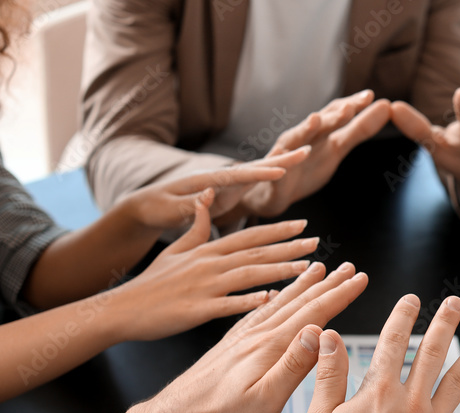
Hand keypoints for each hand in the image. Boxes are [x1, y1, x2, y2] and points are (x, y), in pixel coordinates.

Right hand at [109, 194, 321, 340]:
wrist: (121, 308)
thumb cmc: (151, 283)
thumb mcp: (174, 251)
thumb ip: (196, 228)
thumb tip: (208, 198)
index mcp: (206, 250)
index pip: (249, 236)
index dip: (277, 230)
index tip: (303, 225)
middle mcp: (209, 264)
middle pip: (256, 252)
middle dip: (289, 246)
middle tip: (318, 242)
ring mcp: (204, 286)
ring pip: (248, 274)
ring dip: (279, 270)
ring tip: (306, 268)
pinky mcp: (197, 309)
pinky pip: (228, 305)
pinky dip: (250, 301)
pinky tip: (273, 299)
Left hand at [114, 157, 302, 229]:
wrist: (147, 206)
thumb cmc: (155, 209)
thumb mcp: (169, 209)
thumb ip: (190, 204)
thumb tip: (209, 194)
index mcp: (206, 181)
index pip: (237, 175)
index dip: (259, 173)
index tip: (281, 170)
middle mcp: (220, 177)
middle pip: (254, 166)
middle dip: (280, 159)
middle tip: (305, 149)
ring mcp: (226, 183)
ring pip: (258, 171)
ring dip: (282, 163)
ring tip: (306, 152)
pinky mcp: (229, 191)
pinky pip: (256, 182)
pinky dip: (274, 175)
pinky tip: (290, 171)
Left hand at [125, 260, 368, 412]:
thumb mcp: (264, 400)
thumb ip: (293, 366)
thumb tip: (319, 333)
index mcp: (270, 346)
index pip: (314, 313)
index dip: (340, 294)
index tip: (360, 278)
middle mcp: (257, 334)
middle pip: (300, 302)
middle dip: (329, 284)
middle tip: (350, 267)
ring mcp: (244, 336)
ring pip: (281, 303)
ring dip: (304, 285)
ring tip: (319, 269)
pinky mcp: (233, 343)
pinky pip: (261, 311)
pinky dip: (277, 299)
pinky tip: (279, 297)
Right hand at [241, 90, 391, 217]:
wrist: (273, 191)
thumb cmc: (307, 166)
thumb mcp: (337, 148)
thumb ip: (358, 130)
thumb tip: (385, 108)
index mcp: (320, 132)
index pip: (337, 112)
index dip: (352, 104)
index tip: (371, 96)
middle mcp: (302, 136)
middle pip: (318, 123)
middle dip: (333, 116)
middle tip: (349, 108)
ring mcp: (286, 152)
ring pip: (296, 138)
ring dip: (305, 129)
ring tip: (315, 120)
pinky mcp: (275, 171)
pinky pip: (280, 165)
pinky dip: (286, 159)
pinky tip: (295, 154)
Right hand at [305, 295, 459, 412]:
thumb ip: (328, 376)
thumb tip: (328, 336)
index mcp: (379, 394)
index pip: (392, 343)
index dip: (403, 316)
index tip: (412, 299)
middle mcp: (411, 404)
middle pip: (432, 353)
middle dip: (445, 323)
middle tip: (456, 302)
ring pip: (459, 383)